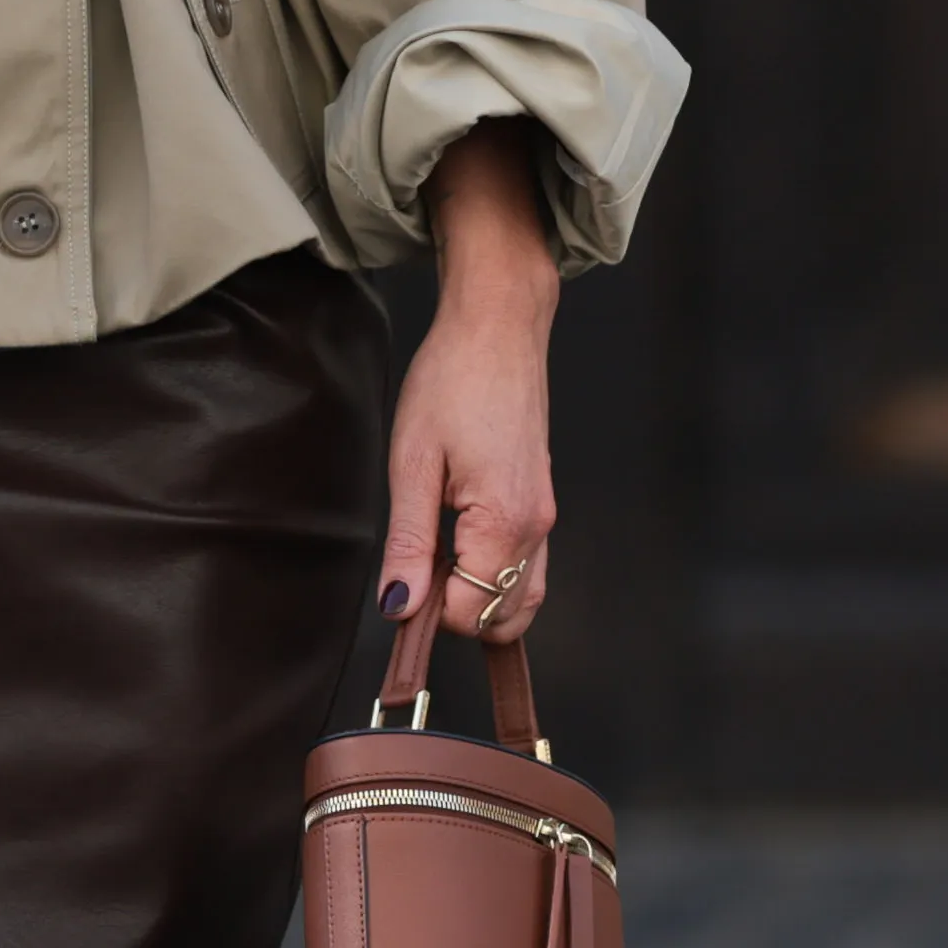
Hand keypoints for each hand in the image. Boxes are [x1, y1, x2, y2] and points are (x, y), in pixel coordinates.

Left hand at [372, 125, 562, 670]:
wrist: (498, 329)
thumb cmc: (452, 382)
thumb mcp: (412, 464)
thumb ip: (409, 544)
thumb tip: (400, 606)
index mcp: (505, 521)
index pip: (471, 613)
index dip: (429, 611)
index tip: (402, 579)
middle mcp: (537, 527)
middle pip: (502, 617)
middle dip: (457, 611)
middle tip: (417, 569)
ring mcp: (546, 518)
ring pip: (522, 600)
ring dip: (480, 600)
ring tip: (437, 562)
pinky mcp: (542, 505)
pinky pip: (528, 569)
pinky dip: (497, 579)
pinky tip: (460, 553)